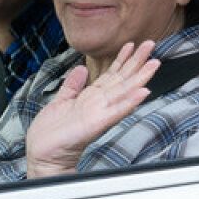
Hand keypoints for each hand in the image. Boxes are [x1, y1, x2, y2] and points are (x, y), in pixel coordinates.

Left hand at [25, 41, 160, 177]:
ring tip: (154, 63)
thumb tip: (81, 69)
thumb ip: (72, 86)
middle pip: (122, 80)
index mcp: (90, 99)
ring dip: (139, 78)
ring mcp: (99, 114)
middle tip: (151, 44)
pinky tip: (142, 93)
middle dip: (136, 62)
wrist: (43, 155)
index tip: (132, 44)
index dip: (122, 59)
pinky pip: (115, 112)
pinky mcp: (95, 125)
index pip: (110, 75)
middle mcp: (98, 105)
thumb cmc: (52, 133)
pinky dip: (129, 103)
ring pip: (123, 92)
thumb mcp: (60, 102)